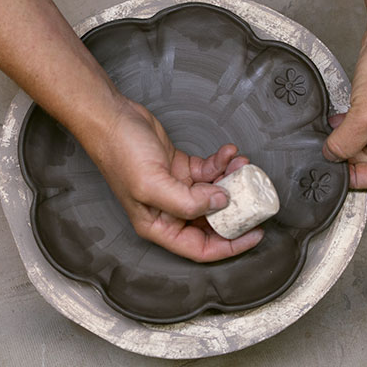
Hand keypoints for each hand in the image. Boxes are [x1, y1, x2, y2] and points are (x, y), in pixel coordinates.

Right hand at [91, 97, 263, 261]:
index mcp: (158, 225)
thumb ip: (187, 202)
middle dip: (236, 208)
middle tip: (255, 195)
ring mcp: (177, 189)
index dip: (230, 245)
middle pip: (212, 221)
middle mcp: (169, 211)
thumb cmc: (119, 152)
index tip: (254, 234)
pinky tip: (228, 153)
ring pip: (214, 193)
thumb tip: (220, 203)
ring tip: (241, 164)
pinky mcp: (181, 168)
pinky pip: (209, 171)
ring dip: (231, 180)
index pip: (200, 248)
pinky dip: (222, 163)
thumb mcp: (151, 184)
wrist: (112, 118)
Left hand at [322, 25, 366, 187]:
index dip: (357, 176)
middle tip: (328, 149)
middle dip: (349, 153)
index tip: (334, 174)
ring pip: (365, 141)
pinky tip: (337, 119)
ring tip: (332, 132)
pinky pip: (363, 123)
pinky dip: (349, 124)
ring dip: (347, 138)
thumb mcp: (365, 116)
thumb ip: (345, 143)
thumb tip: (331, 156)